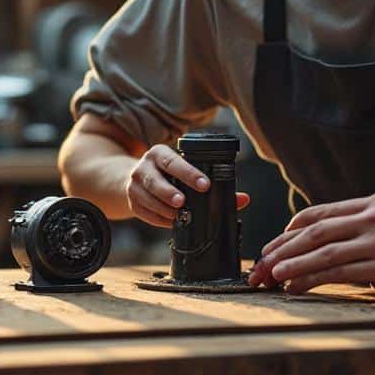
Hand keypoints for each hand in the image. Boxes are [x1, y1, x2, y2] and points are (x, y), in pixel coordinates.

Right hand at [126, 144, 249, 226]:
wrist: (135, 179)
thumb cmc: (170, 175)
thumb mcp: (186, 171)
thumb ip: (213, 183)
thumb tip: (243, 199)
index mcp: (159, 154)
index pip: (173, 161)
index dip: (189, 173)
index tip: (205, 185)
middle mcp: (144, 166)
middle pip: (155, 179)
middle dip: (169, 192)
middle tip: (183, 202)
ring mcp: (134, 184)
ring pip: (147, 197)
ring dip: (164, 208)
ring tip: (178, 214)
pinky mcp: (131, 201)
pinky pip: (144, 213)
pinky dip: (158, 218)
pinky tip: (170, 221)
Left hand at [249, 191, 374, 293]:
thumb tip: (360, 234)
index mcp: (374, 203)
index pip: (323, 212)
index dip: (295, 227)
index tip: (279, 238)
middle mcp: (370, 218)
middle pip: (313, 231)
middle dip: (283, 247)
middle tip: (262, 261)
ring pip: (320, 251)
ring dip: (290, 263)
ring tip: (269, 274)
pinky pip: (338, 272)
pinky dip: (311, 278)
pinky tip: (295, 285)